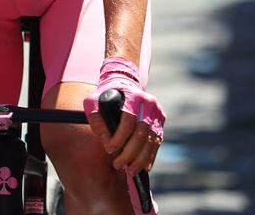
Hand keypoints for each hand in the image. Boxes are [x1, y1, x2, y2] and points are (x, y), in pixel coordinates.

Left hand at [84, 57, 164, 177]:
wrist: (124, 84)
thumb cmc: (106, 95)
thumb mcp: (94, 101)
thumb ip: (95, 118)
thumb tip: (105, 140)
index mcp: (133, 96)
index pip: (129, 120)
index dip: (119, 137)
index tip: (109, 149)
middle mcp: (148, 104)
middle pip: (142, 133)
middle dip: (130, 153)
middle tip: (118, 165)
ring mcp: (157, 113)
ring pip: (152, 140)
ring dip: (141, 159)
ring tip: (130, 170)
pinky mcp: (160, 121)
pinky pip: (157, 142)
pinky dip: (151, 156)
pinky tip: (144, 167)